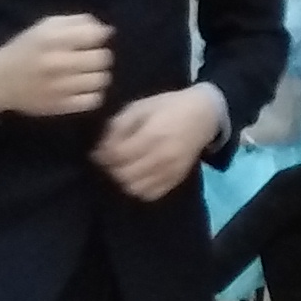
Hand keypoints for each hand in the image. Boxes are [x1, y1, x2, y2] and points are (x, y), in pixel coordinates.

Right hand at [0, 14, 114, 118]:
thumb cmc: (25, 49)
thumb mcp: (45, 27)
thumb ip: (76, 22)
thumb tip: (107, 30)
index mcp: (52, 39)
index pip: (95, 36)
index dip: (100, 37)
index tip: (93, 40)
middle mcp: (57, 63)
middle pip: (102, 59)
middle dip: (101, 56)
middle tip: (91, 58)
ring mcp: (59, 87)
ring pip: (101, 80)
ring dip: (98, 75)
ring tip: (88, 74)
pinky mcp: (61, 106)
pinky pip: (93, 100)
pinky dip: (93, 94)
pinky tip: (84, 89)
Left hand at [94, 87, 223, 200]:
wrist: (203, 115)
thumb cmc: (168, 106)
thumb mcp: (140, 107)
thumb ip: (119, 126)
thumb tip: (101, 148)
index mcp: (152, 134)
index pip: (118, 155)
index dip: (103, 155)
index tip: (97, 152)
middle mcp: (162, 156)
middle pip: (124, 174)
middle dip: (111, 169)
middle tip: (108, 161)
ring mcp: (171, 171)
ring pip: (135, 188)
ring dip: (123, 180)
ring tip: (121, 168)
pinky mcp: (176, 180)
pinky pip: (151, 194)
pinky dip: (138, 189)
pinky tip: (136, 176)